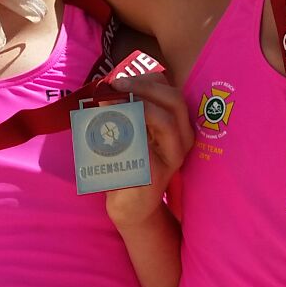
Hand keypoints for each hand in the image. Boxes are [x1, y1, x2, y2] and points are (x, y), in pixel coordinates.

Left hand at [103, 72, 192, 228]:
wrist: (131, 206)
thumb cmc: (130, 165)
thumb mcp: (134, 133)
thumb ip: (130, 110)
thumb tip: (109, 86)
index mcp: (180, 126)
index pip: (171, 91)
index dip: (147, 80)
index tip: (120, 80)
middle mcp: (183, 140)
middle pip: (174, 101)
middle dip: (144, 87)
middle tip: (116, 85)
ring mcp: (172, 157)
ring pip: (164, 121)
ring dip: (134, 106)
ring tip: (107, 103)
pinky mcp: (155, 173)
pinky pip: (140, 144)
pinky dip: (120, 131)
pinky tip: (102, 127)